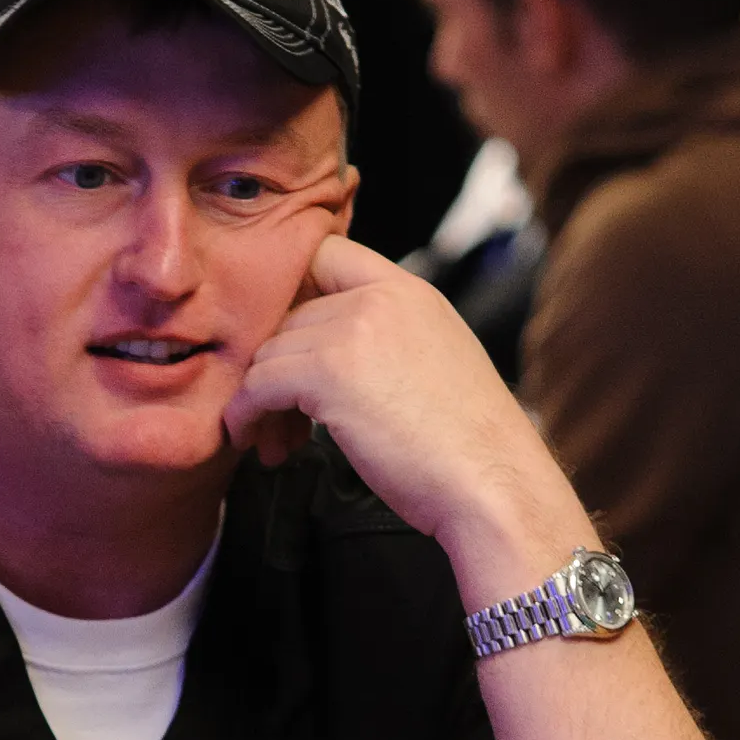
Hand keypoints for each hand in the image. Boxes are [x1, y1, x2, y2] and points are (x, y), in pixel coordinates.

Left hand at [223, 236, 577, 567]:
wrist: (493, 485)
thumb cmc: (468, 447)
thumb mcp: (436, 361)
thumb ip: (390, 337)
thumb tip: (335, 353)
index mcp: (411, 291)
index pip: (328, 254)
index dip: (297, 295)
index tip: (291, 344)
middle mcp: (380, 299)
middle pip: (290, 315)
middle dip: (278, 366)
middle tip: (280, 419)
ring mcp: (353, 331)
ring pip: (269, 352)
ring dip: (262, 399)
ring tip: (275, 443)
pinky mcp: (328, 373)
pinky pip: (257, 384)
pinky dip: (246, 414)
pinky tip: (256, 442)